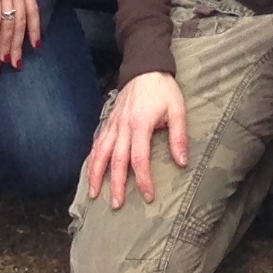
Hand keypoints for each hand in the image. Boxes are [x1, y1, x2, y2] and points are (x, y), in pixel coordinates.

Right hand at [85, 70, 188, 207]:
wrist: (145, 67)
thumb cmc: (163, 90)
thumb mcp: (178, 110)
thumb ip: (179, 137)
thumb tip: (182, 162)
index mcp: (140, 124)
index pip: (139, 158)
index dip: (143, 179)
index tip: (148, 196)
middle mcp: (123, 126)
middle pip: (116, 160)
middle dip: (115, 184)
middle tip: (116, 204)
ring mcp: (113, 124)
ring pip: (100, 152)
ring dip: (96, 174)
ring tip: (94, 193)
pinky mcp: (109, 121)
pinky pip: (97, 142)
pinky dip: (92, 158)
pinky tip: (90, 171)